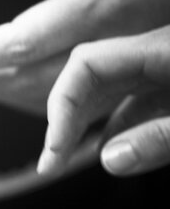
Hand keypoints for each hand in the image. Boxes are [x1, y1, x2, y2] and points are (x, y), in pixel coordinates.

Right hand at [37, 25, 169, 175]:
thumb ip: (161, 138)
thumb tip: (110, 158)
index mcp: (164, 48)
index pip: (87, 63)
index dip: (62, 103)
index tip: (56, 147)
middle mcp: (159, 53)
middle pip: (89, 78)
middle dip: (63, 118)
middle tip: (50, 160)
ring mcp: (167, 67)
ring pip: (110, 91)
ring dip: (84, 123)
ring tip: (65, 156)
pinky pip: (137, 101)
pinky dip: (117, 124)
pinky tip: (108, 145)